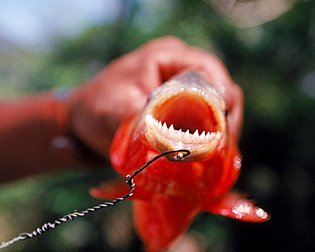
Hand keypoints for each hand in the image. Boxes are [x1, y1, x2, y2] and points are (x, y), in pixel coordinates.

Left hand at [66, 36, 242, 157]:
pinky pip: (206, 115)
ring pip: (217, 105)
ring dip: (220, 131)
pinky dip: (209, 135)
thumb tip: (174, 144)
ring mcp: (183, 84)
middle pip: (220, 89)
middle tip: (222, 151)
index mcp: (167, 55)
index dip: (222, 101)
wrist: (83, 120)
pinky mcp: (182, 103)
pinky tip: (209, 155)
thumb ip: (144, 123)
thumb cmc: (96, 109)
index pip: (209, 72)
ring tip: (218, 157)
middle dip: (225, 120)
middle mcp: (180, 64)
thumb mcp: (116, 113)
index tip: (222, 133)